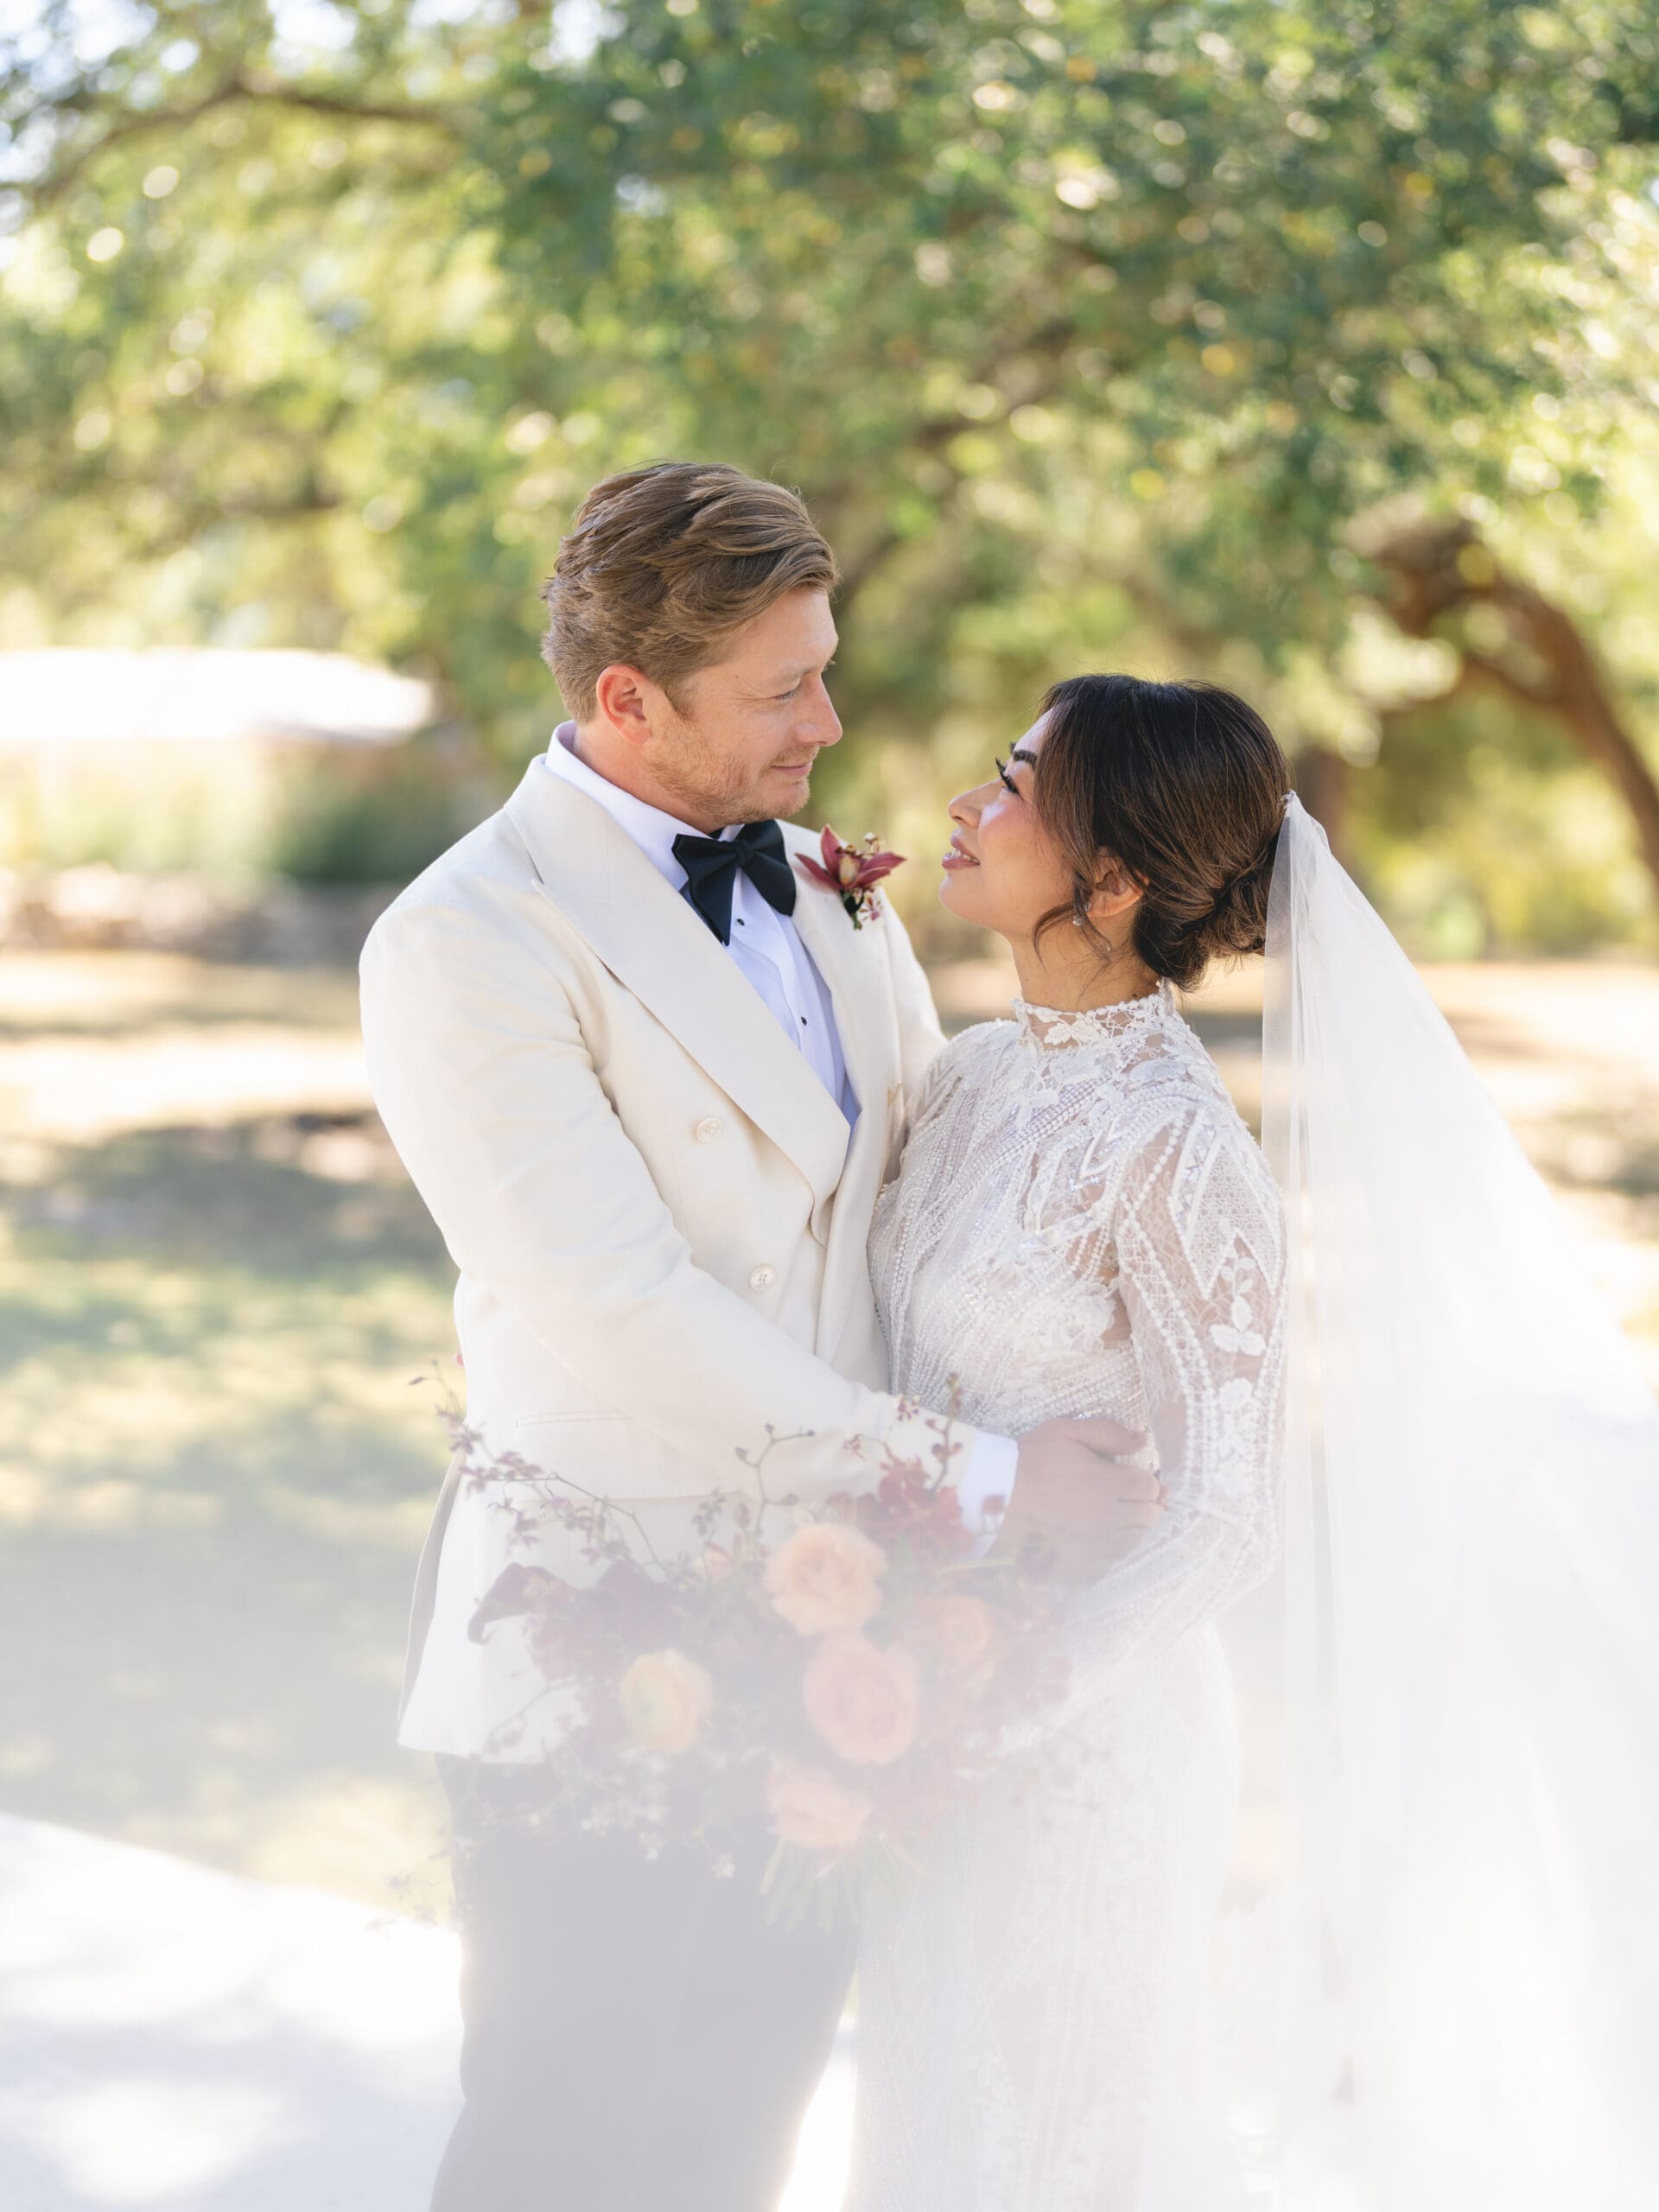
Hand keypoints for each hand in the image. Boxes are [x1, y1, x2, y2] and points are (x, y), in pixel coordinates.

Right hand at [986, 1416, 1161, 1582]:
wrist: (994, 1497)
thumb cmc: (1029, 1460)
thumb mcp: (1065, 1431)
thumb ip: (1107, 1432)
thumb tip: (1141, 1439)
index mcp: (1109, 1484)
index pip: (1148, 1488)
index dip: (1148, 1482)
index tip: (1139, 1479)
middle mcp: (1108, 1518)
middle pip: (1147, 1517)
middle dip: (1145, 1505)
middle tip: (1135, 1499)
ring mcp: (1094, 1545)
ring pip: (1131, 1541)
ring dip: (1132, 1529)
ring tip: (1121, 1519)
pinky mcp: (1079, 1565)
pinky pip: (1109, 1563)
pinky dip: (1112, 1551)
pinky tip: (1101, 1540)